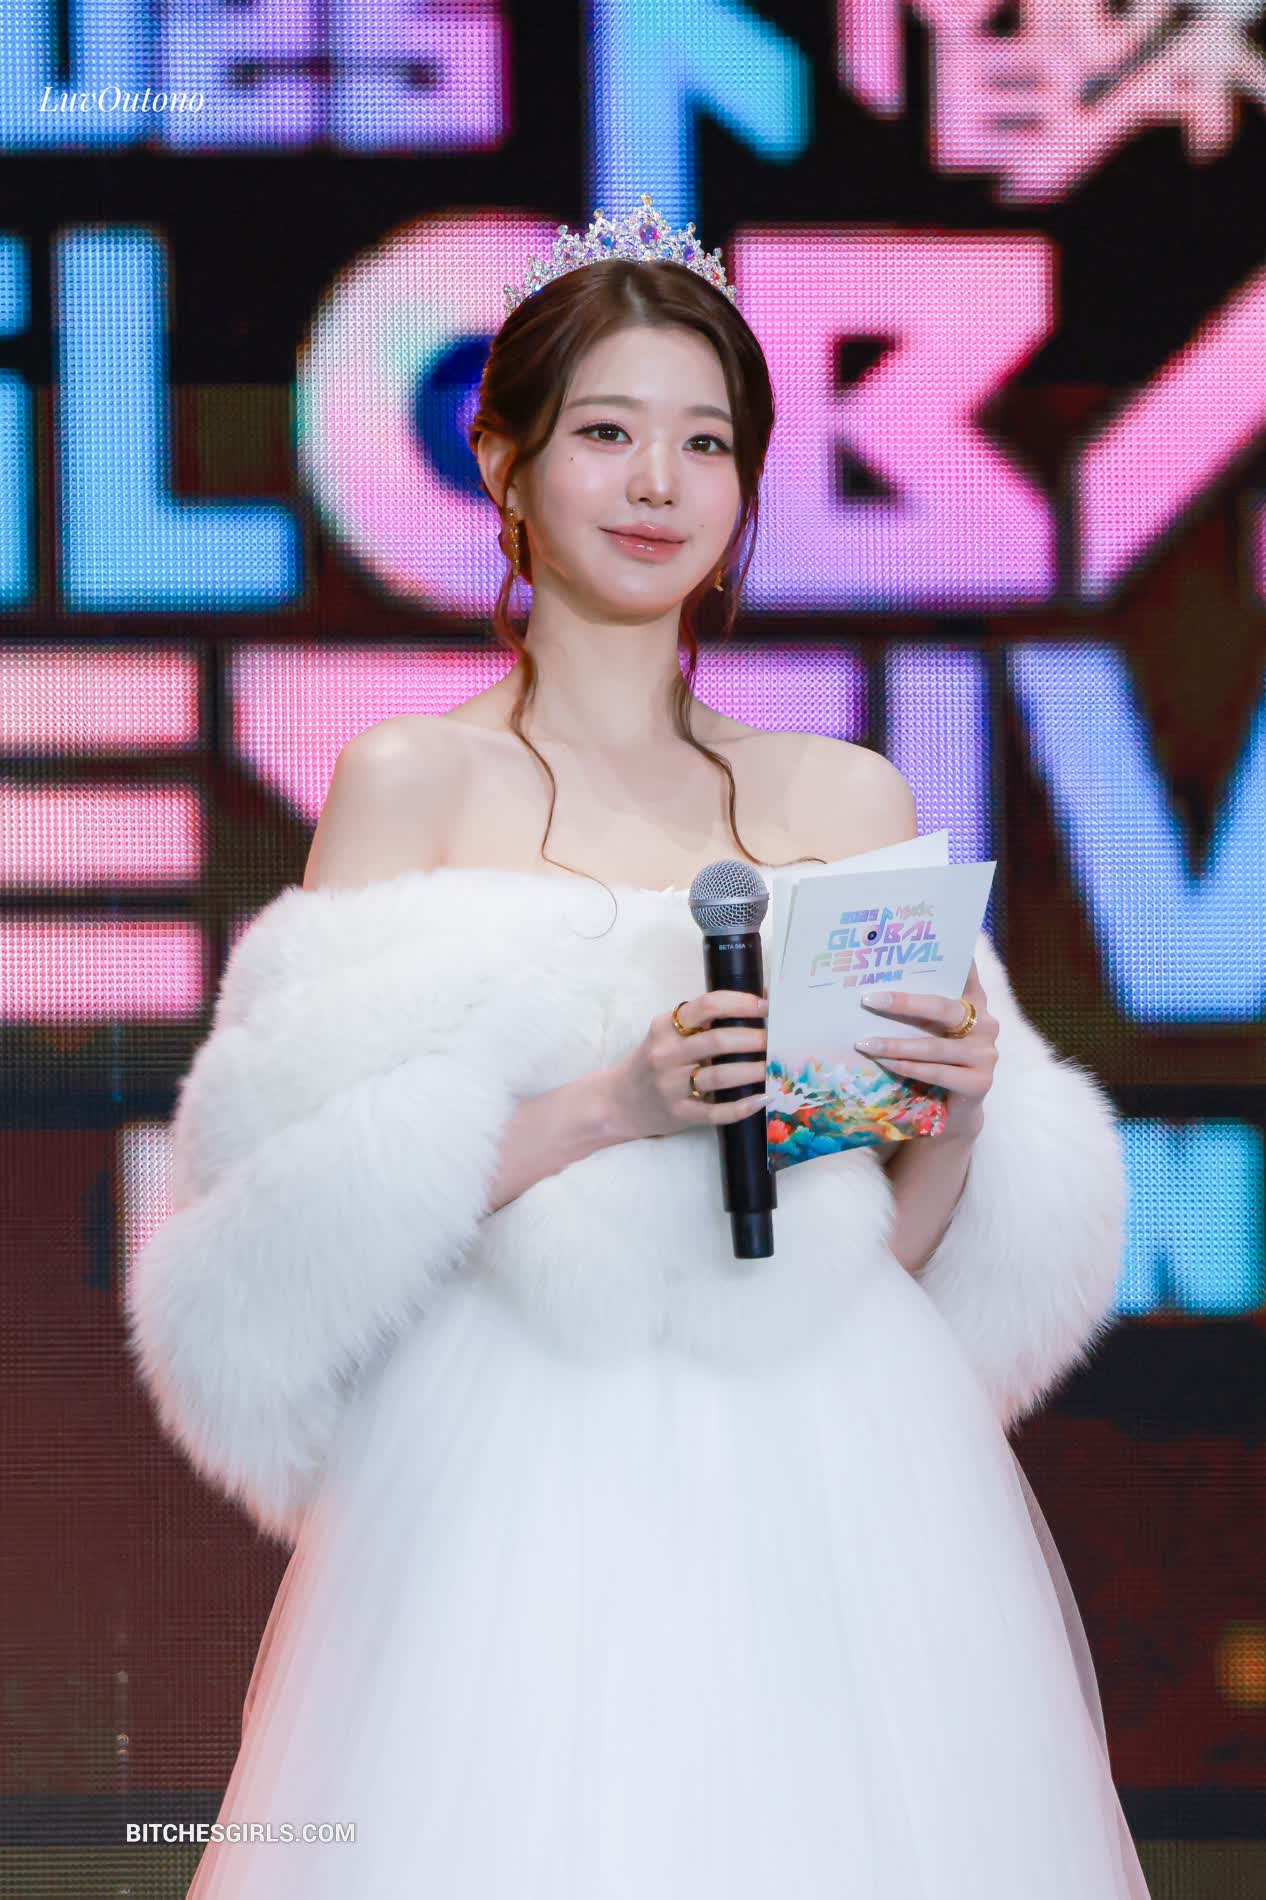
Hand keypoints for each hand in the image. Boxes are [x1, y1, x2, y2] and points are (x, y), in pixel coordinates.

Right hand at [605, 989, 769, 1142]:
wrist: (617, 1101)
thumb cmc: (653, 1062)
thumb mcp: (667, 1034)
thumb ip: (701, 1021)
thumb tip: (756, 1003)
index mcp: (666, 1027)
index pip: (708, 1006)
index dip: (742, 1003)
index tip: (766, 1006)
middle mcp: (666, 1054)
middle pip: (718, 1041)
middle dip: (754, 1038)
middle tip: (776, 1039)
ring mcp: (671, 1086)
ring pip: (720, 1076)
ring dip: (753, 1070)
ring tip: (774, 1066)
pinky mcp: (679, 1113)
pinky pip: (716, 1111)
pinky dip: (742, 1106)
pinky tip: (762, 1098)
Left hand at [854, 959, 996, 1141]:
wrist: (953, 1111)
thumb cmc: (934, 1063)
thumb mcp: (928, 1032)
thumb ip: (916, 1011)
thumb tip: (870, 987)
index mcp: (975, 1002)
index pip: (965, 972)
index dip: (953, 954)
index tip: (927, 937)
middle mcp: (986, 1023)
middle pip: (943, 1007)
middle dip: (904, 1002)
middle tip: (868, 998)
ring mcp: (986, 1054)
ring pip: (935, 1045)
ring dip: (895, 1044)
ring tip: (863, 1042)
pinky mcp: (981, 1082)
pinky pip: (938, 1072)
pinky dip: (908, 1067)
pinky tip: (885, 1063)